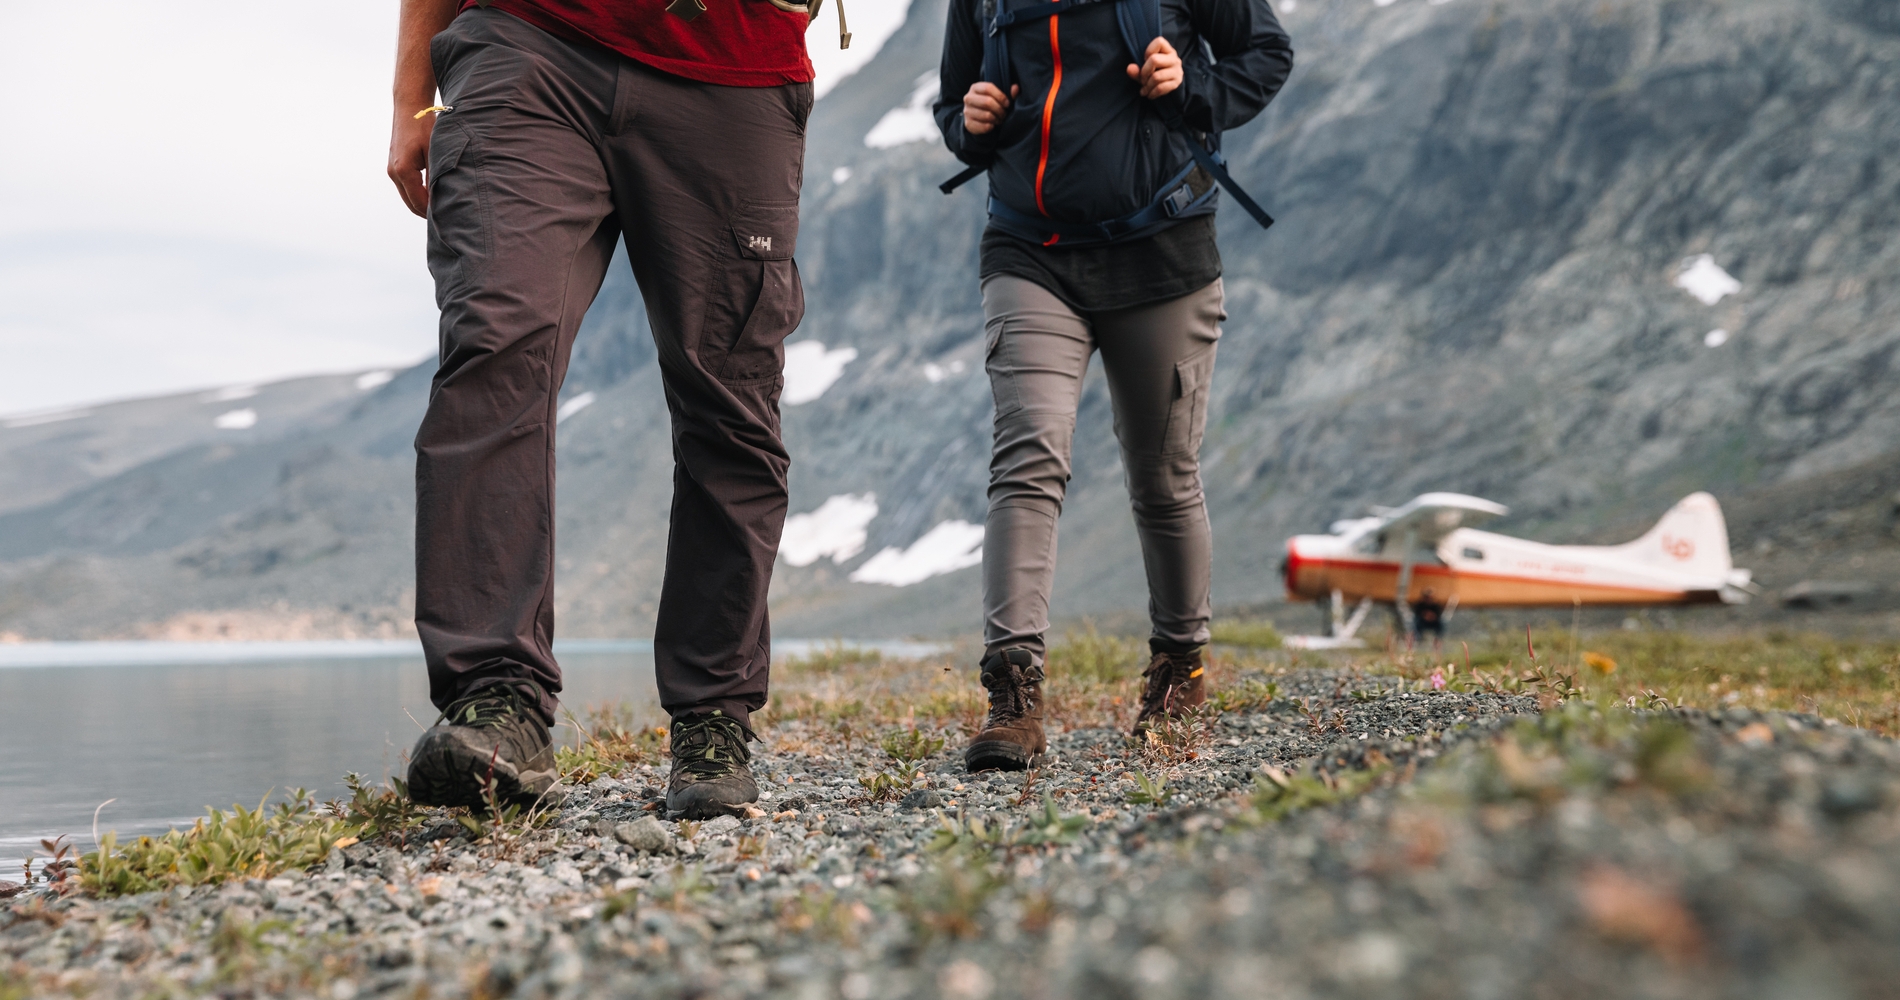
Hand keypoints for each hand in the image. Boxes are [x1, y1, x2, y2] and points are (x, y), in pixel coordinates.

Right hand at [388, 0, 456, 217]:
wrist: (410, 106)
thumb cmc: (426, 126)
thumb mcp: (438, 151)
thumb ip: (440, 175)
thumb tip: (448, 198)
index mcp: (403, 171)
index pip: (420, 204)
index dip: (435, 215)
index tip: (452, 222)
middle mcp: (394, 172)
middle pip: (412, 205)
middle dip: (429, 214)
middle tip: (451, 222)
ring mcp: (392, 169)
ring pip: (409, 197)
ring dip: (424, 204)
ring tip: (445, 211)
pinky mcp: (394, 165)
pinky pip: (407, 187)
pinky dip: (419, 194)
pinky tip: (435, 196)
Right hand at [962, 82, 1018, 134]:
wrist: (977, 118)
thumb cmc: (991, 104)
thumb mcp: (999, 97)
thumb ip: (1009, 92)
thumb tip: (1016, 88)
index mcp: (975, 87)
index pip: (988, 88)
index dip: (1001, 96)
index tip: (1007, 104)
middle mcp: (968, 98)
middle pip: (987, 102)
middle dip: (1000, 109)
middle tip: (1004, 113)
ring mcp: (967, 111)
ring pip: (986, 115)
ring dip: (997, 119)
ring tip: (999, 119)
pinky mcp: (968, 123)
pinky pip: (984, 126)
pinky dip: (992, 127)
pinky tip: (993, 125)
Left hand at [1125, 36, 1182, 98]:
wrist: (1168, 86)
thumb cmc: (1154, 73)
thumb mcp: (1144, 69)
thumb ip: (1136, 69)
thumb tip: (1130, 68)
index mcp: (1167, 50)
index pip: (1159, 42)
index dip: (1148, 51)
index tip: (1144, 60)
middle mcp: (1174, 59)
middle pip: (1155, 60)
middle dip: (1144, 72)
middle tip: (1142, 79)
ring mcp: (1177, 71)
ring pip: (1157, 77)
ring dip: (1147, 86)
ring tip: (1144, 90)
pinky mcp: (1176, 83)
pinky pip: (1160, 88)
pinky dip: (1152, 93)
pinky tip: (1149, 94)